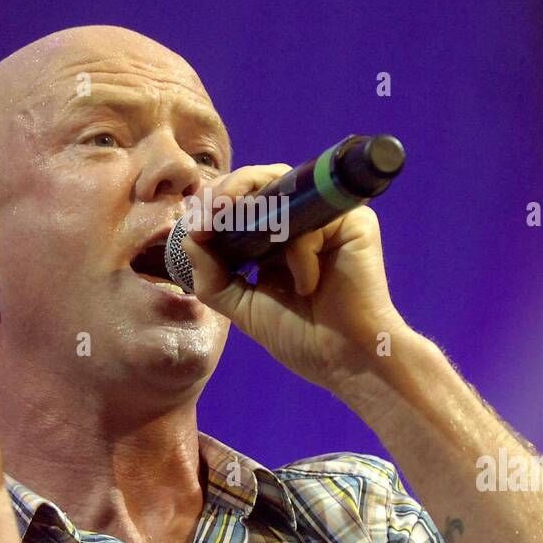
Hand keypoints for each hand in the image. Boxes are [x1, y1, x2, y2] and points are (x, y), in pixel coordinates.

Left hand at [179, 162, 413, 395]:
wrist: (343, 360)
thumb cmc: (299, 336)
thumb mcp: (242, 305)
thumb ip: (212, 275)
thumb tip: (187, 238)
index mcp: (277, 236)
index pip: (244, 201)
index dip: (216, 205)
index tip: (195, 228)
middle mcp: (303, 220)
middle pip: (261, 183)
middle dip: (227, 193)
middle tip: (207, 216)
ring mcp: (328, 219)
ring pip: (284, 188)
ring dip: (250, 207)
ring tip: (234, 232)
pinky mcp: (355, 223)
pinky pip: (312, 223)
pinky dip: (299, 253)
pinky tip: (305, 286)